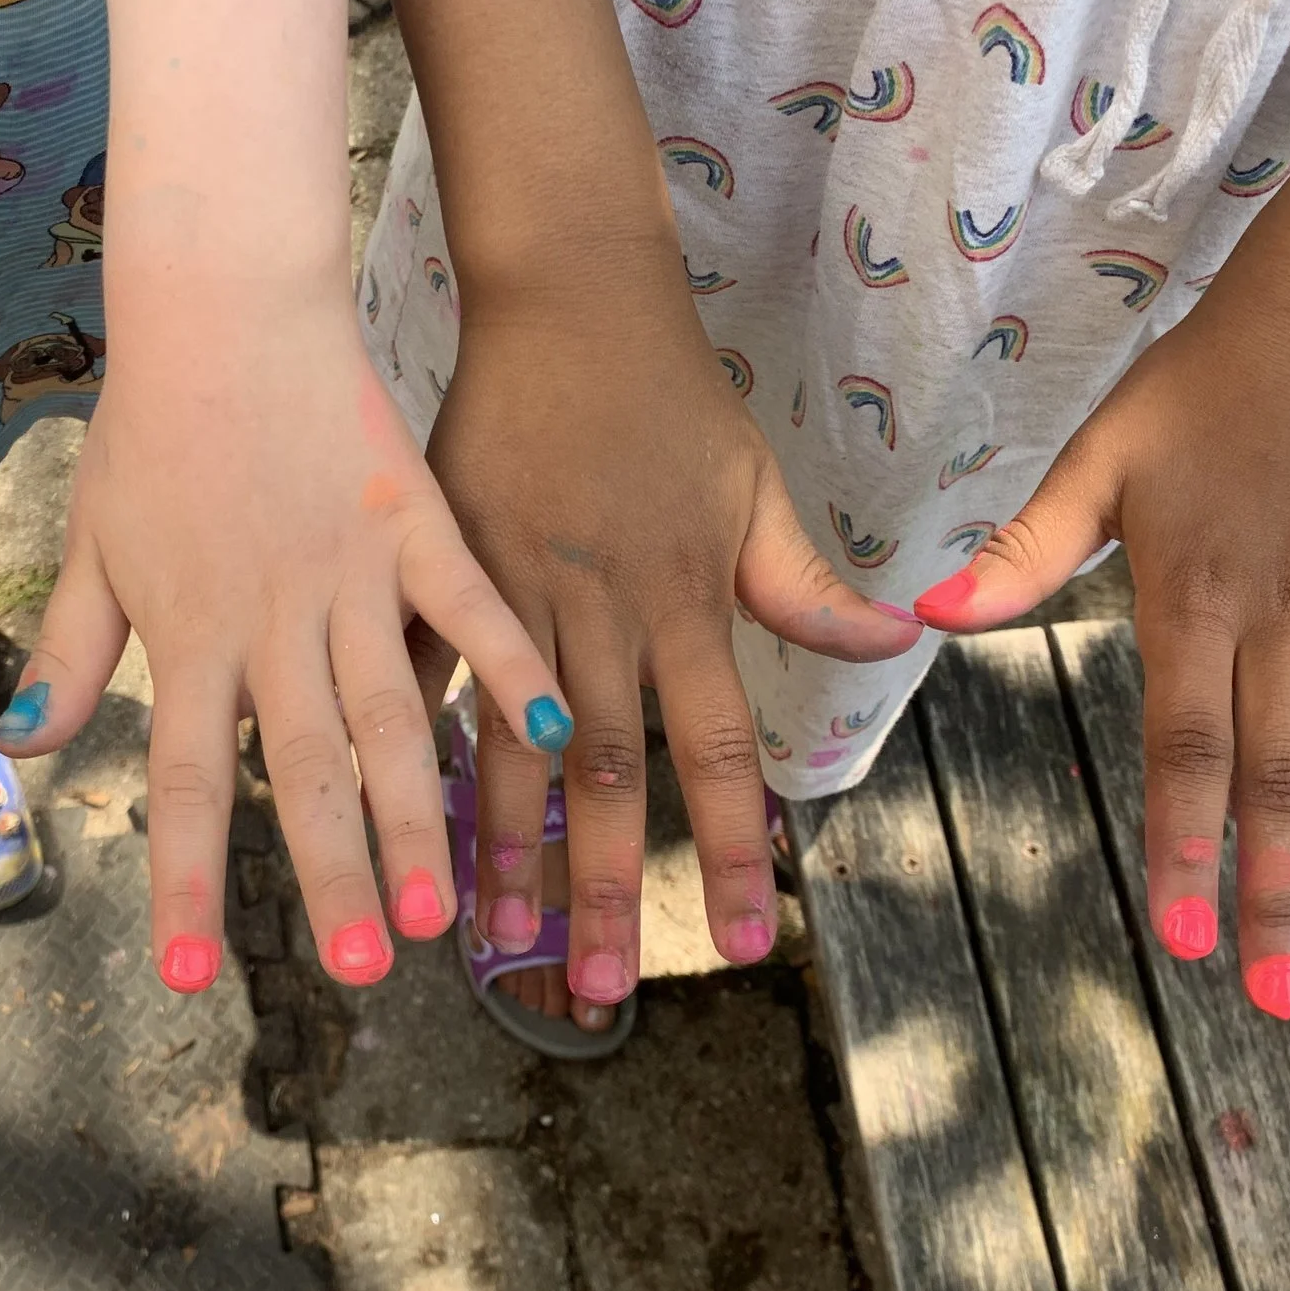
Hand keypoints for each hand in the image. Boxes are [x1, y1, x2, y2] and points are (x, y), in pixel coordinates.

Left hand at [0, 281, 567, 993]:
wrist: (223, 299)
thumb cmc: (152, 424)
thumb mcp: (91, 542)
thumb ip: (68, 653)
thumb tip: (22, 754)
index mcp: (190, 635)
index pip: (187, 781)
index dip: (187, 881)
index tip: (187, 976)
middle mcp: (273, 621)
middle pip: (305, 770)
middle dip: (332, 878)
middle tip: (363, 970)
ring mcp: (353, 575)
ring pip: (391, 717)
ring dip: (418, 819)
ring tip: (447, 916)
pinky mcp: (418, 525)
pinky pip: (472, 613)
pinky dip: (512, 673)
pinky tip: (557, 742)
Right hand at [426, 291, 921, 1023]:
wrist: (564, 298)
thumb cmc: (668, 395)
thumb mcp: (751, 483)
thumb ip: (802, 581)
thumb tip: (893, 643)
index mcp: (683, 596)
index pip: (721, 749)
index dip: (736, 849)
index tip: (749, 941)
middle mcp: (598, 611)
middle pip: (610, 775)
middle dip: (607, 889)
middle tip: (602, 991)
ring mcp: (512, 593)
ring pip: (513, 746)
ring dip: (510, 852)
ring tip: (501, 945)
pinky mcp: (443, 568)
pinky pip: (430, 676)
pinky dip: (416, 754)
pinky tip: (396, 825)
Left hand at [913, 277, 1289, 1014]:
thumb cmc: (1206, 382)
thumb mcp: (1097, 458)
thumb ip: (1025, 551)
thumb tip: (930, 614)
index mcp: (1194, 602)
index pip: (1186, 749)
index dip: (1184, 846)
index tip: (1178, 938)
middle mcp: (1284, 622)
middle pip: (1279, 779)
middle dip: (1273, 894)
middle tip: (1278, 996)